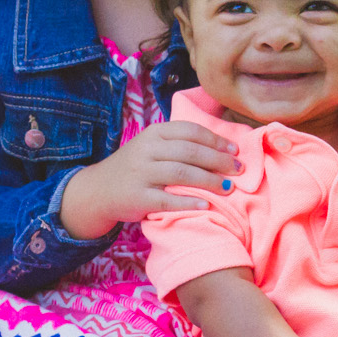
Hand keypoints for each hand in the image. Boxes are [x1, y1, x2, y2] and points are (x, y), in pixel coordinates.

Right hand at [57, 122, 241, 239]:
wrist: (98, 191)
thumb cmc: (136, 168)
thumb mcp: (152, 147)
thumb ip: (179, 143)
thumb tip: (224, 147)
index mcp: (154, 134)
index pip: (190, 131)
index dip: (216, 140)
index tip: (235, 151)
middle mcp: (147, 151)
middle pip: (190, 152)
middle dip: (219, 161)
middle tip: (239, 170)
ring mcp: (141, 174)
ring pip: (182, 174)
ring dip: (210, 181)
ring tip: (229, 188)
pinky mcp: (138, 198)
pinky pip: (168, 199)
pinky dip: (189, 202)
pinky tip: (206, 205)